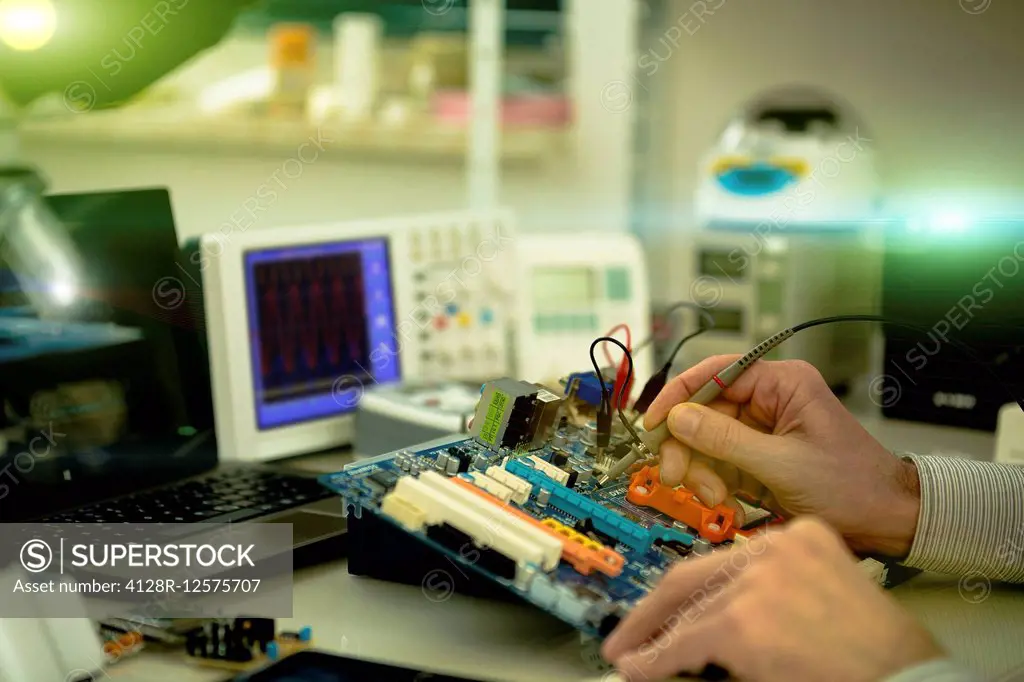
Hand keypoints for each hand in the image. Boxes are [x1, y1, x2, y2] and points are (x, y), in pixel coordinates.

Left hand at [601, 518, 943, 681]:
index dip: (683, 588)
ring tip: (634, 659)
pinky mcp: (743, 622)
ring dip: (656, 641)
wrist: (910, 677)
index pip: (722, 559)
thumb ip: (770, 595)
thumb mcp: (820, 600)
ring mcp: (757, 583)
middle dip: (653, 610)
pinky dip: (657, 660)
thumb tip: (712, 618)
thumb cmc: (878, 653)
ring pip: (688, 612)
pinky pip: (686, 643)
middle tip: (628, 634)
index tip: (663, 606)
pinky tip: (641, 668)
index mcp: (798, 539)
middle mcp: (775, 550)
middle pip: (692, 576)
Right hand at [644, 356, 919, 556]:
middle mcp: (769, 400)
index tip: (653, 423)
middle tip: (674, 475)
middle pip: (704, 410)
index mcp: (782, 384)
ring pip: (706, 439)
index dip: (679, 396)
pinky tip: (723, 500)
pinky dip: (712, 481)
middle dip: (686, 444)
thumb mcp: (781, 464)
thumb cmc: (851, 487)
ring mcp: (762, 430)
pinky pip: (719, 461)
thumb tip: (677, 418)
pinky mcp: (759, 457)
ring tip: (712, 496)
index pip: (715, 373)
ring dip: (699, 469)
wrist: (887, 522)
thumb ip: (725, 439)